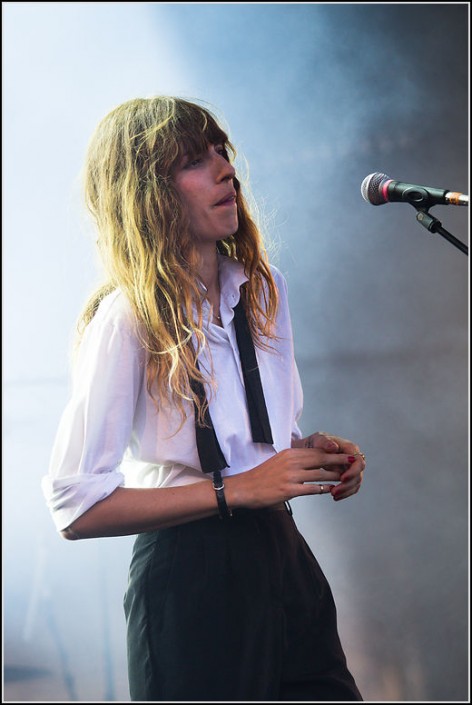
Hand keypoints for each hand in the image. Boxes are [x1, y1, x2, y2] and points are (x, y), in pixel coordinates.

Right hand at [226, 447, 356, 509]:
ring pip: (319, 474)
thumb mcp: (279, 462)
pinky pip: (311, 489)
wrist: (244, 488)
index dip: (332, 453)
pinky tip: (331, 490)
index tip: (344, 453)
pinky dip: (323, 489)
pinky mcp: (288, 490)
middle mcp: (291, 462)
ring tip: (346, 478)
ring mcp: (290, 476)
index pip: (316, 451)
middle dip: (339, 461)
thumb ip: (295, 461)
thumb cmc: (261, 476)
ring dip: (335, 476)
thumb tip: (312, 462)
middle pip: (321, 460)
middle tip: (353, 462)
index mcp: (290, 453)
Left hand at [293, 431, 365, 501]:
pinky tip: (335, 497)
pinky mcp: (347, 476)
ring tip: (333, 495)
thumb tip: (334, 447)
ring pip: (355, 483)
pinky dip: (344, 493)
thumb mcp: (318, 439)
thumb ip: (325, 442)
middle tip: (335, 491)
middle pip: (358, 474)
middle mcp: (353, 458)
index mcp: (349, 448)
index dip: (353, 471)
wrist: (311, 449)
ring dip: (346, 491)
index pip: (358, 461)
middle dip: (348, 485)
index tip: (342, 478)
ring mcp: (351, 468)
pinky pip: (350, 487)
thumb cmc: (316, 442)